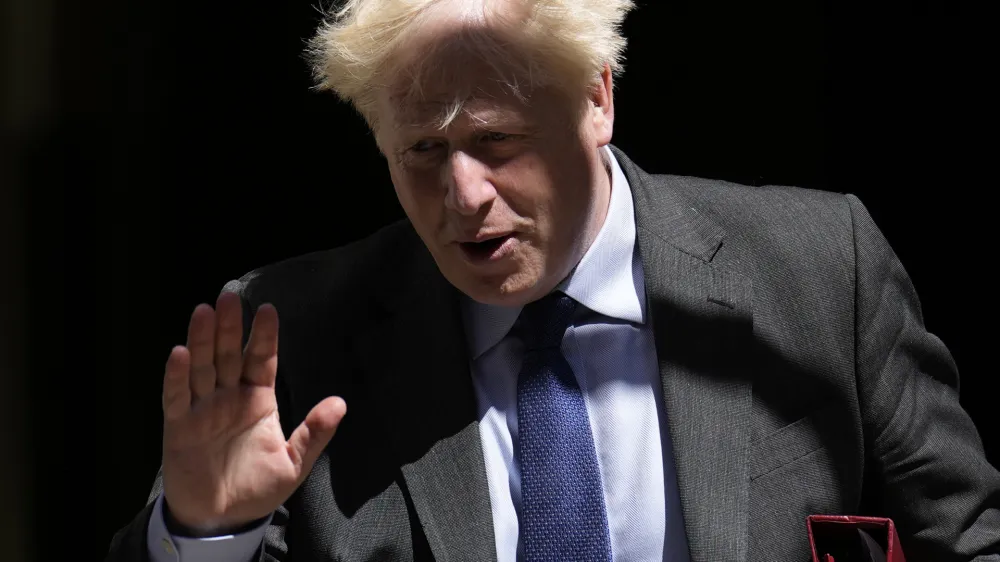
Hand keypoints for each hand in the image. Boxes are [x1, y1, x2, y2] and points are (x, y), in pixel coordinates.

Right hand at [160, 291, 345, 534]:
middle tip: (230, 296)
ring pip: (202, 367)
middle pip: (228, 355)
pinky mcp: (179, 426)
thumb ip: (315, 433)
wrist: (223, 519)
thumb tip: (340, 402)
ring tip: (205, 311)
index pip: (261, 359)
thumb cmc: (258, 488)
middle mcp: (229, 396)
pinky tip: (180, 353)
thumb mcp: (294, 462)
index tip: (268, 310)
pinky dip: (176, 376)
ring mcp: (202, 409)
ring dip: (203, 340)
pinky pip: (176, 396)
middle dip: (230, 327)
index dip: (264, 336)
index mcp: (258, 399)